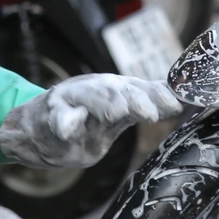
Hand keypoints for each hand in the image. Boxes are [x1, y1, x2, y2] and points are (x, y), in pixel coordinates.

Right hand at [0, 73, 181, 169]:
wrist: (38, 128)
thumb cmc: (85, 118)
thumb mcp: (118, 113)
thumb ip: (145, 105)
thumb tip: (181, 100)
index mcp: (116, 90)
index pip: (141, 89)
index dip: (159, 96)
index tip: (177, 105)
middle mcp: (96, 89)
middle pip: (117, 90)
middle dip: (135, 99)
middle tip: (151, 113)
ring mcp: (72, 100)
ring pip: (89, 96)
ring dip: (104, 103)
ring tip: (116, 112)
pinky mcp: (50, 115)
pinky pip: (58, 118)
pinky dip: (64, 121)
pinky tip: (69, 127)